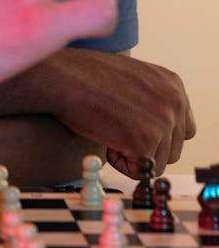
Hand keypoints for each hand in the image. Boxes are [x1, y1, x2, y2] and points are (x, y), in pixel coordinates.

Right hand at [58, 52, 193, 177]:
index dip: (158, 137)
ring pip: (158, 163)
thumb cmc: (86, 76)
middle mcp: (175, 103)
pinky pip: (140, 172)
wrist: (64, 77)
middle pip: (173, 150)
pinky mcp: (145, 142)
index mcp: (174, 85)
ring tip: (109, 132)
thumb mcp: (133, 79)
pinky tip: (105, 140)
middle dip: (145, 149)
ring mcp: (163, 122)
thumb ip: (152, 100)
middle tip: (116, 130)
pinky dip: (120, 163)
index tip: (135, 132)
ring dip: (132, 156)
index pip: (183, 130)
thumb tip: (156, 131)